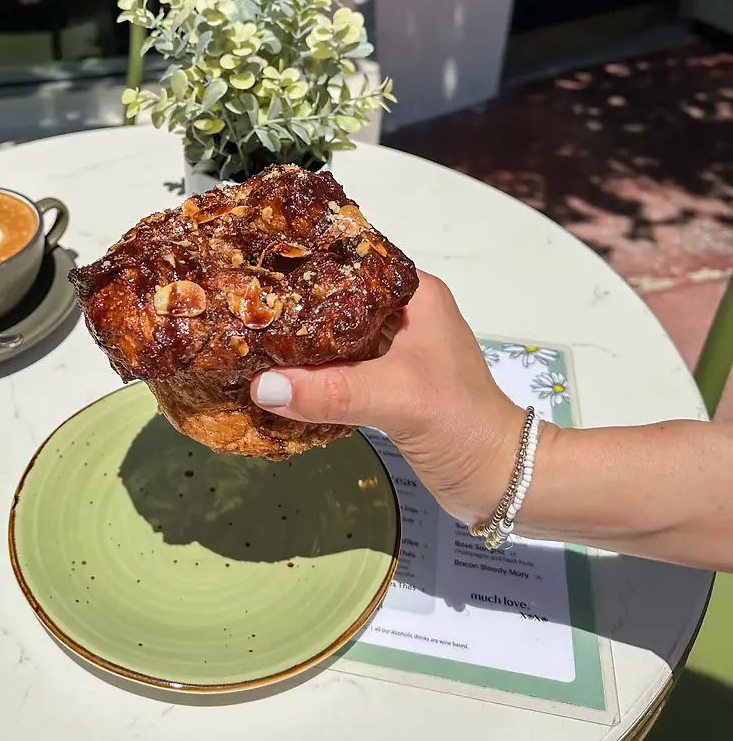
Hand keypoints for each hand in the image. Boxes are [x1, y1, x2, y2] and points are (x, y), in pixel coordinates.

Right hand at [250, 271, 526, 523]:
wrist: (499, 479)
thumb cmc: (459, 422)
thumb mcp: (394, 397)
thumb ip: (330, 391)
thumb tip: (261, 386)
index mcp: (416, 294)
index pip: (352, 261)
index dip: (307, 261)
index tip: (257, 267)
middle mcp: (405, 314)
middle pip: (337, 299)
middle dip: (293, 305)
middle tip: (241, 307)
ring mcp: (396, 351)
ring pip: (336, 336)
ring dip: (299, 344)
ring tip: (247, 338)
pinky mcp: (388, 384)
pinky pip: (340, 369)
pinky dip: (312, 375)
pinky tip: (276, 379)